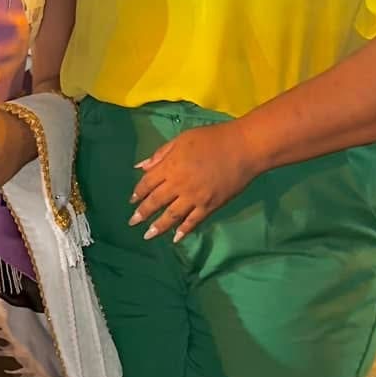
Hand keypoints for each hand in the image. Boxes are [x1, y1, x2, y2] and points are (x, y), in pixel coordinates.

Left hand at [130, 122, 255, 241]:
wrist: (244, 148)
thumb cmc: (213, 138)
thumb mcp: (182, 139)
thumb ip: (161, 154)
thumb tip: (141, 167)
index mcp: (171, 165)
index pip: (148, 183)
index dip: (138, 192)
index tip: (132, 200)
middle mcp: (179, 184)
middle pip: (156, 201)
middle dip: (142, 213)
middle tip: (133, 222)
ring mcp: (195, 197)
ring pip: (172, 215)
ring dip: (158, 226)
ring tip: (148, 235)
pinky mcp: (210, 205)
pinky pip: (193, 221)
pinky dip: (184, 230)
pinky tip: (176, 237)